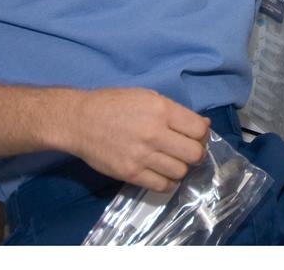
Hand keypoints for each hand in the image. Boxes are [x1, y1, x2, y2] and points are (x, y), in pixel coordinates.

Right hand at [67, 88, 209, 190]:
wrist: (79, 120)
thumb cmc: (114, 104)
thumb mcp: (147, 97)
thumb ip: (176, 112)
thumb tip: (204, 125)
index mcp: (161, 110)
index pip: (199, 130)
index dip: (202, 135)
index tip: (195, 136)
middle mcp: (154, 133)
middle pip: (194, 154)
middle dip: (195, 153)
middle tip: (185, 151)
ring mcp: (141, 155)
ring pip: (180, 172)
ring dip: (180, 168)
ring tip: (170, 161)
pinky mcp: (130, 173)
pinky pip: (162, 186)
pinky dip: (166, 181)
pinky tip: (160, 172)